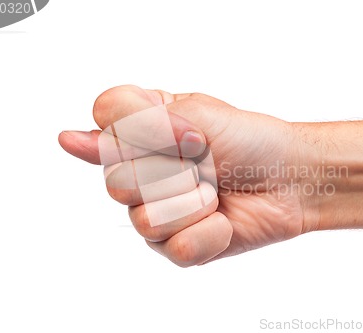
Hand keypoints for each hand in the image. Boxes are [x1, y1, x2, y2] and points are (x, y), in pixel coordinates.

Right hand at [59, 85, 314, 265]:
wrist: (292, 179)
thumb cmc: (250, 141)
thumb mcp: (195, 115)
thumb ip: (133, 127)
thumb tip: (70, 139)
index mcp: (142, 131)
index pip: (104, 121)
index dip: (143, 130)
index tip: (186, 133)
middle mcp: (141, 171)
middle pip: (117, 181)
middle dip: (172, 171)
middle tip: (206, 162)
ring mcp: (155, 211)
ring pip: (146, 219)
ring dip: (194, 202)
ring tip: (216, 193)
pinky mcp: (177, 246)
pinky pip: (174, 248)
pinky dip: (209, 232)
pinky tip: (223, 220)